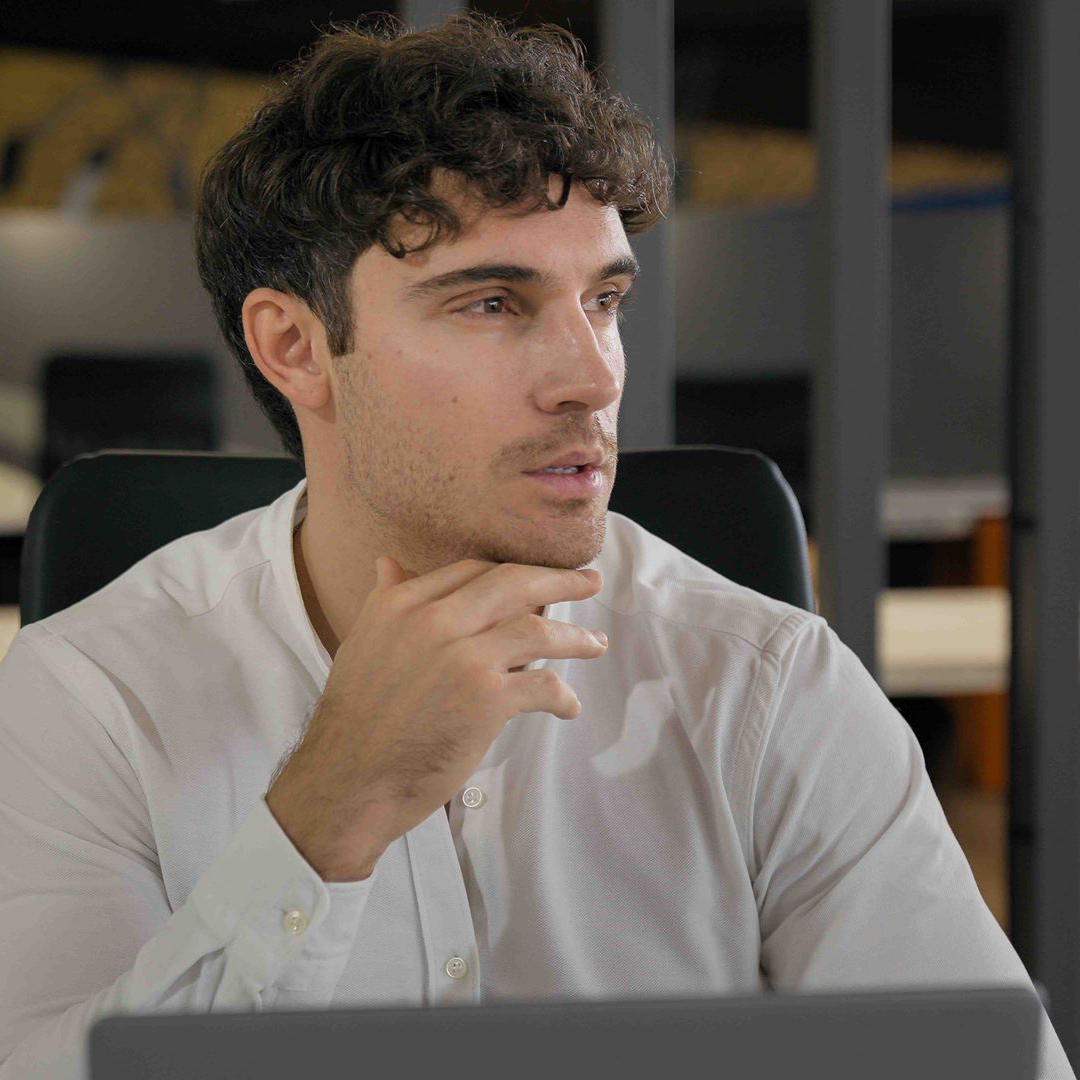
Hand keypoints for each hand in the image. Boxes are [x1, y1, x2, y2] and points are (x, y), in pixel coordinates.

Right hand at [265, 556, 606, 880]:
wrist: (349, 779)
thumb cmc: (357, 718)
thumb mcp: (365, 643)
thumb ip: (386, 599)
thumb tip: (389, 562)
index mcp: (404, 604)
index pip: (473, 571)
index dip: (512, 574)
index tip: (537, 580)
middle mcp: (435, 620)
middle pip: (515, 584)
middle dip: (561, 581)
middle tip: (591, 583)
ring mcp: (464, 657)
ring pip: (538, 630)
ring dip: (575, 638)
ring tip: (596, 645)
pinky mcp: (487, 698)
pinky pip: (543, 684)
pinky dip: (563, 695)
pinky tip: (569, 706)